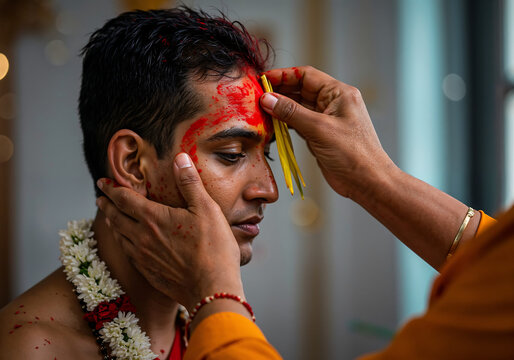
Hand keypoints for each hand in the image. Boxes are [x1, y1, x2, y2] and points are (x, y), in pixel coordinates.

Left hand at [95, 153, 242, 311]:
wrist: (211, 289)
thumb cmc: (213, 248)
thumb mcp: (207, 209)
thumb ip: (190, 183)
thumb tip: (180, 159)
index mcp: (153, 218)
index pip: (124, 199)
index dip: (112, 188)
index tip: (102, 182)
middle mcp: (141, 237)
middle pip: (116, 217)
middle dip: (106, 204)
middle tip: (100, 197)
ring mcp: (142, 257)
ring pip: (119, 236)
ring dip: (112, 223)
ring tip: (110, 217)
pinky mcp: (148, 272)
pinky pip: (127, 253)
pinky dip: (122, 242)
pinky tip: (127, 243)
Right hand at [260, 66, 396, 199]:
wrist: (367, 181)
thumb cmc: (352, 153)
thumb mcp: (319, 129)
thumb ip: (291, 112)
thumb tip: (267, 98)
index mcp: (339, 94)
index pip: (306, 76)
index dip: (283, 75)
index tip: (263, 79)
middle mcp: (333, 103)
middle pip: (301, 90)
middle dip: (279, 91)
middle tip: (257, 95)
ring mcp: (326, 120)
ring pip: (298, 107)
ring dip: (281, 108)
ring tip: (260, 109)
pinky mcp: (321, 135)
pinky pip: (299, 123)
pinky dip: (286, 123)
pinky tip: (272, 124)